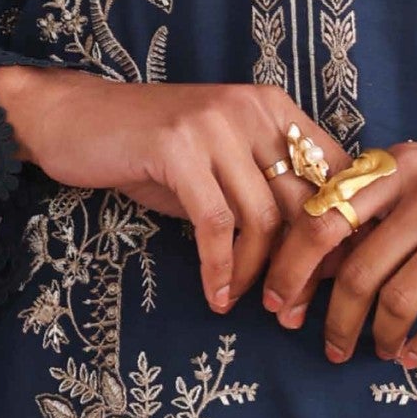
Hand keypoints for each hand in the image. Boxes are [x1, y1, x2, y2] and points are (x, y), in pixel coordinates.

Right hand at [0, 66, 349, 312]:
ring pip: (263, 218)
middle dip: (305, 266)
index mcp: (274, 108)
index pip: (335, 171)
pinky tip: (217, 295)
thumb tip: (315, 257)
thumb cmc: (151, 150)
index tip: (333, 277)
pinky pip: (215, 224)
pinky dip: (220, 269)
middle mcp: (252, 109)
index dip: (341, 228)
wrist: (74, 119)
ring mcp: (214, 124)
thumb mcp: (220, 162)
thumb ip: (265, 192)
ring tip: (254, 305)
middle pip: (304, 201)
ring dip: (261, 274)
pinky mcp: (177, 147)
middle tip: (294, 309)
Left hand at [261, 119, 416, 365]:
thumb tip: (319, 265)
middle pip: (359, 270)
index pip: (323, 220)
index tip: (278, 304)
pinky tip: (416, 356)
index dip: (292, 269)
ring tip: (379, 352)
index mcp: (400, 166)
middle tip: (330, 347)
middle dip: (336, 320)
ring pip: (401, 297)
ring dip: (381, 336)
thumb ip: (380, 208)